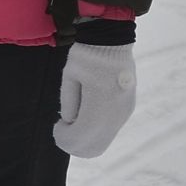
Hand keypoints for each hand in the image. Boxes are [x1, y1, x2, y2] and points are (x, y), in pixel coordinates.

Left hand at [53, 43, 136, 158]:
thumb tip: (70, 122)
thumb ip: (69, 103)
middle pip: (94, 144)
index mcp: (101, 101)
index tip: (57, 127)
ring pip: (104, 141)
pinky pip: (110, 131)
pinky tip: (84, 121)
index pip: (81, 133)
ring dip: (85, 140)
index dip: (66, 137)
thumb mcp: (70, 77)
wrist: (111, 42)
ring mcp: (124, 111)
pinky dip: (95, 133)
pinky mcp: (128, 109)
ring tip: (71, 125)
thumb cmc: (86, 57)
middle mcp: (116, 111)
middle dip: (74, 143)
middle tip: (62, 131)